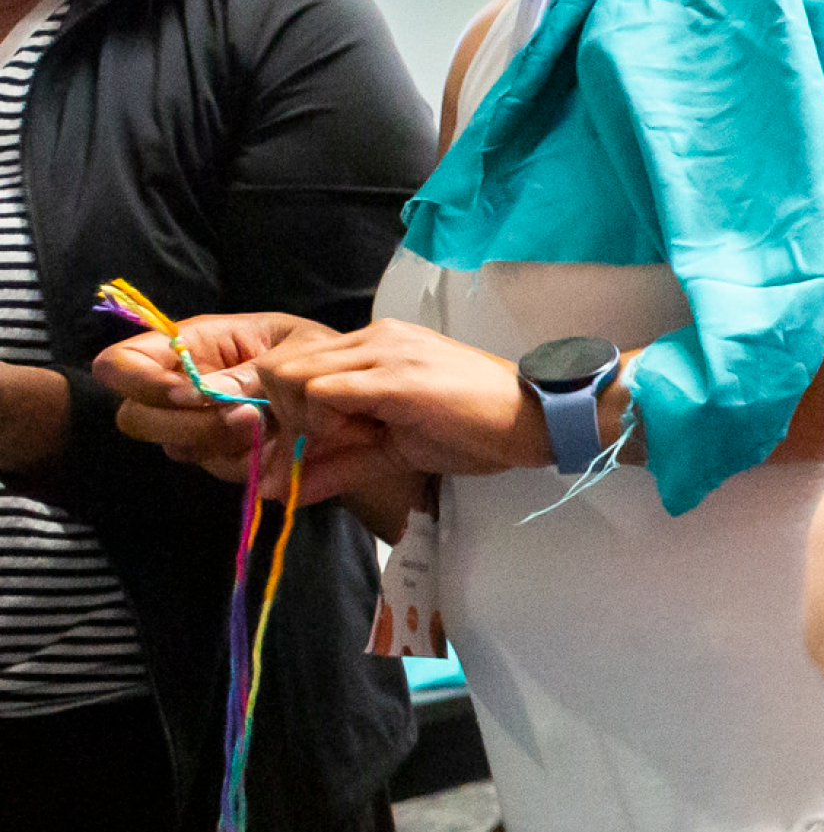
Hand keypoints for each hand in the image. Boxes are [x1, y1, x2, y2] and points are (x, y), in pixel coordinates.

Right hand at [96, 311, 336, 483]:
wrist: (351, 396)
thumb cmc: (318, 355)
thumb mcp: (296, 349)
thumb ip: (251, 370)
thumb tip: (208, 394)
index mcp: (189, 346)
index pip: (119, 364)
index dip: (140, 382)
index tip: (190, 395)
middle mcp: (180, 388)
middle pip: (135, 419)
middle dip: (186, 424)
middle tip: (246, 417)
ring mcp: (197, 425)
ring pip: (178, 449)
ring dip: (225, 444)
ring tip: (274, 426)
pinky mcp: (223, 454)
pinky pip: (219, 468)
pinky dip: (252, 461)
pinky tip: (284, 445)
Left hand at [255, 323, 546, 477]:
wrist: (537, 420)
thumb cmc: (478, 431)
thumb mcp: (395, 448)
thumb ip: (339, 464)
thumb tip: (282, 494)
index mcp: (373, 345)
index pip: (292, 363)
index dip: (283, 410)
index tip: (309, 445)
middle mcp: (372, 337)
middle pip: (278, 367)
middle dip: (282, 416)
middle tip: (324, 446)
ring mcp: (382, 351)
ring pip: (291, 375)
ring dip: (303, 420)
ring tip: (349, 441)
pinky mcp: (394, 376)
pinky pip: (322, 393)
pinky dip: (322, 425)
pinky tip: (360, 438)